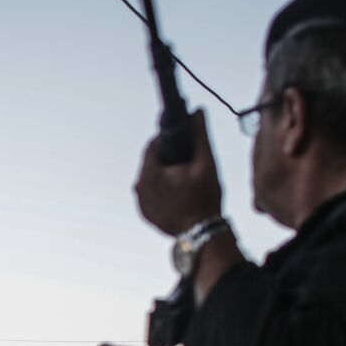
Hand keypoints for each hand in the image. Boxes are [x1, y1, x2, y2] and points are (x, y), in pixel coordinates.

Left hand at [135, 110, 222, 235]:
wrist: (201, 233)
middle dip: (168, 157)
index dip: (168, 138)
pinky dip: (162, 188)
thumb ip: (200, 136)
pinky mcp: (146, 213)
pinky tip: (178, 189)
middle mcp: (139, 187)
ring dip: (165, 173)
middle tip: (187, 159)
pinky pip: (152, 193)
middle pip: (151, 162)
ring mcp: (141, 202)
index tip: (182, 137)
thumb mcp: (206, 164)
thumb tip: (197, 112)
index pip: (153, 145)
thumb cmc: (204, 199)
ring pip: (151, 178)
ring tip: (185, 175)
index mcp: (149, 173)